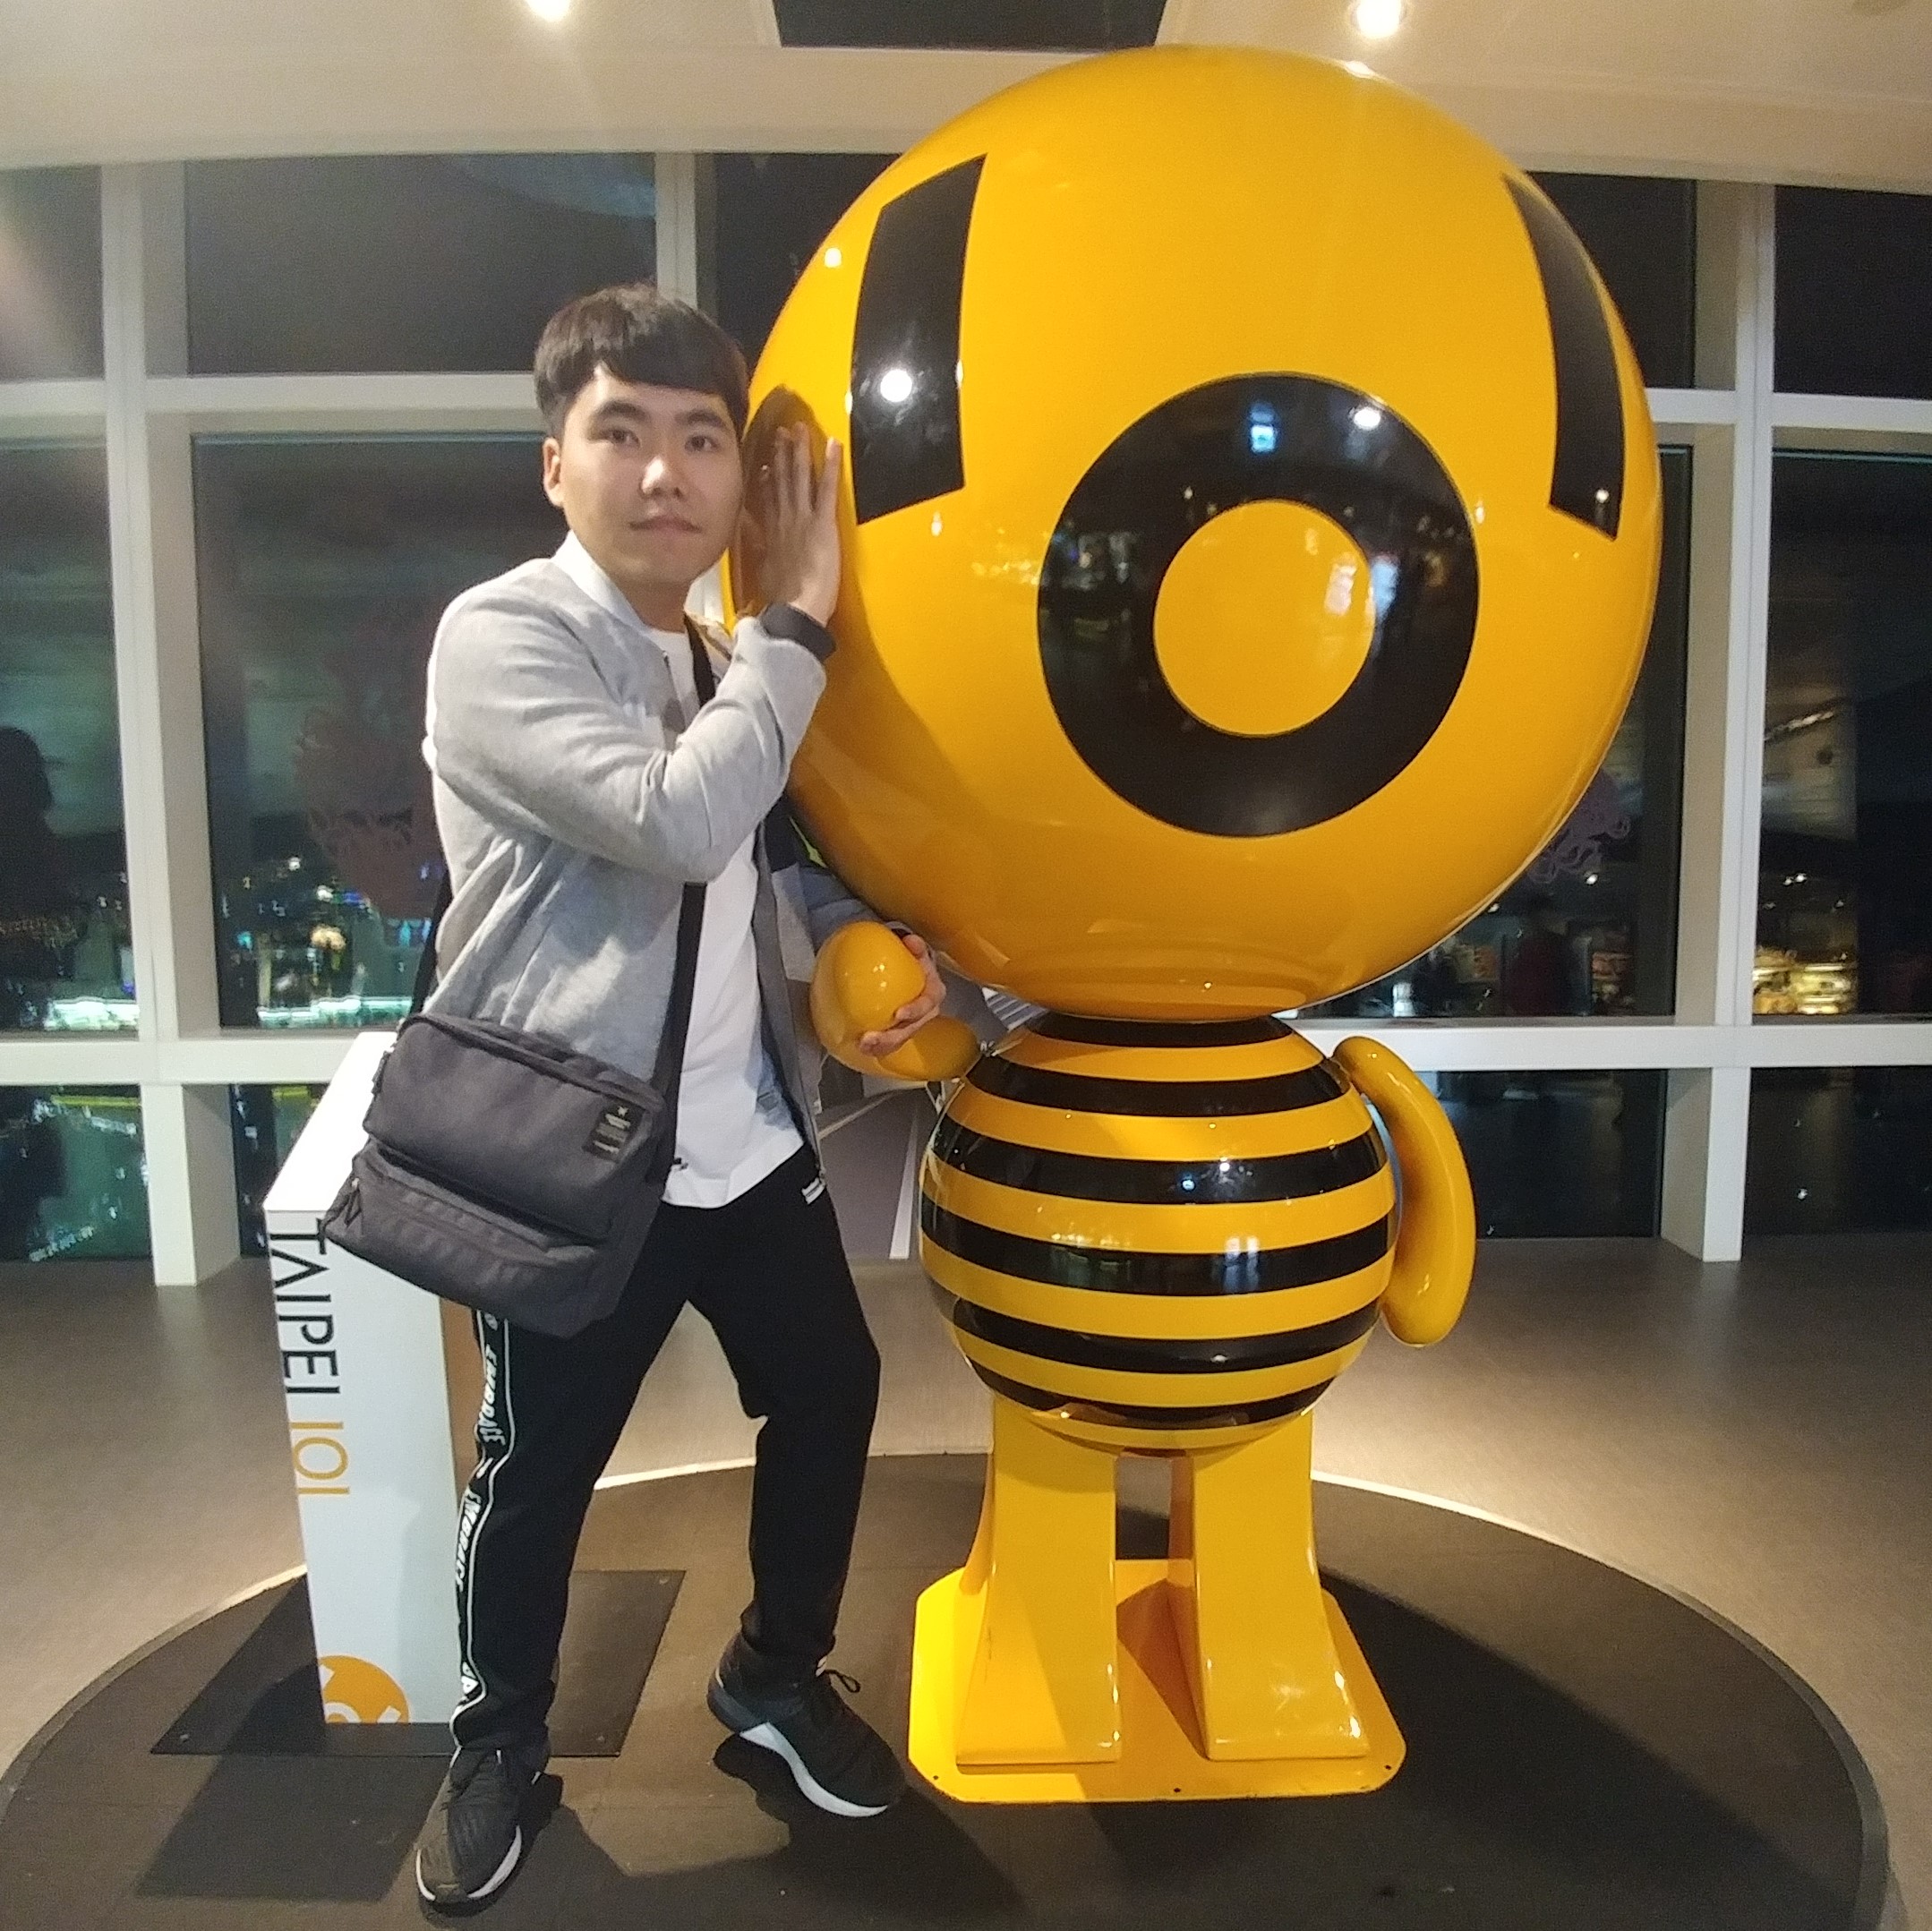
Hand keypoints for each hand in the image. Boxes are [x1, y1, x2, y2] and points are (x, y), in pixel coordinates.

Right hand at [748, 425, 842, 625]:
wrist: (795, 609)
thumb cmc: (783, 599)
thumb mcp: (764, 572)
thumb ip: (760, 551)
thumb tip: (751, 537)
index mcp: (771, 534)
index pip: (767, 500)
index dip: (764, 480)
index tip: (761, 464)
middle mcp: (784, 520)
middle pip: (781, 481)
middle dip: (780, 455)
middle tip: (780, 432)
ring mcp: (802, 519)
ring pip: (800, 477)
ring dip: (799, 451)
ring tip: (799, 429)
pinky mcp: (822, 523)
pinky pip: (826, 488)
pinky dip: (830, 465)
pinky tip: (833, 444)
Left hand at [857, 932, 945, 1056]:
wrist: (898, 971)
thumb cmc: (909, 960)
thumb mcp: (915, 950)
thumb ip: (915, 946)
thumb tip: (910, 940)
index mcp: (932, 992)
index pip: (928, 1002)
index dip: (915, 1010)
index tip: (899, 1013)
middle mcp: (925, 1012)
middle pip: (911, 1028)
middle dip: (891, 1037)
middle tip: (868, 1038)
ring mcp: (912, 1024)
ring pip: (899, 1040)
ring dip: (881, 1046)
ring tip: (862, 1045)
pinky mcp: (899, 1032)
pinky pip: (889, 1045)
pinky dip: (876, 1048)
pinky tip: (862, 1047)